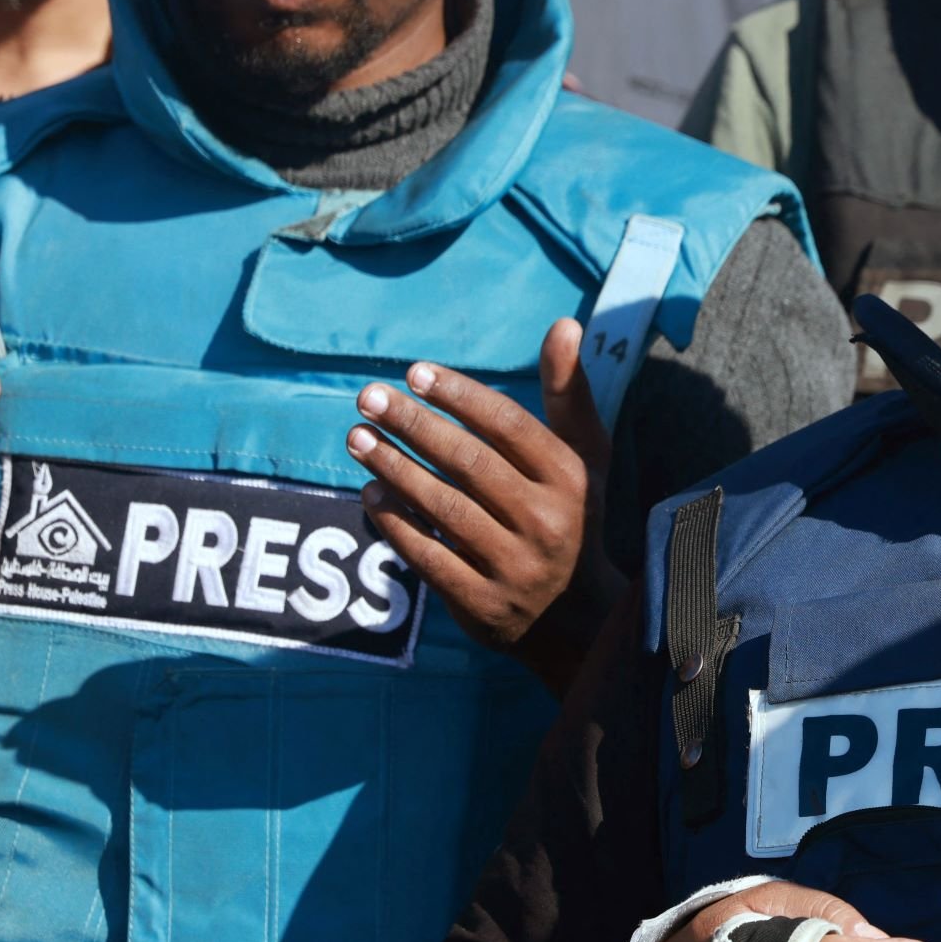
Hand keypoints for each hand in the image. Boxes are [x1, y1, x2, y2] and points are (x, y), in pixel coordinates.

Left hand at [348, 319, 613, 689]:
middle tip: (368, 396)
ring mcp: (514, 566)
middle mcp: (547, 521)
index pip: (509, 426)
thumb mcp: (583, 456)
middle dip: (413, 425)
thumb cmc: (570, 514)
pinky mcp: (483, 603)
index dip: (459, 396)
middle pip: (469, 463)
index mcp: (571, 479)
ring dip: (394, 468)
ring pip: (443, 508)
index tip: (414, 372)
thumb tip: (564, 324)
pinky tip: (369, 492)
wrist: (578, 617)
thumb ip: (568, 392)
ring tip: (357, 437)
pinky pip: (427, 555)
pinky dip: (394, 523)